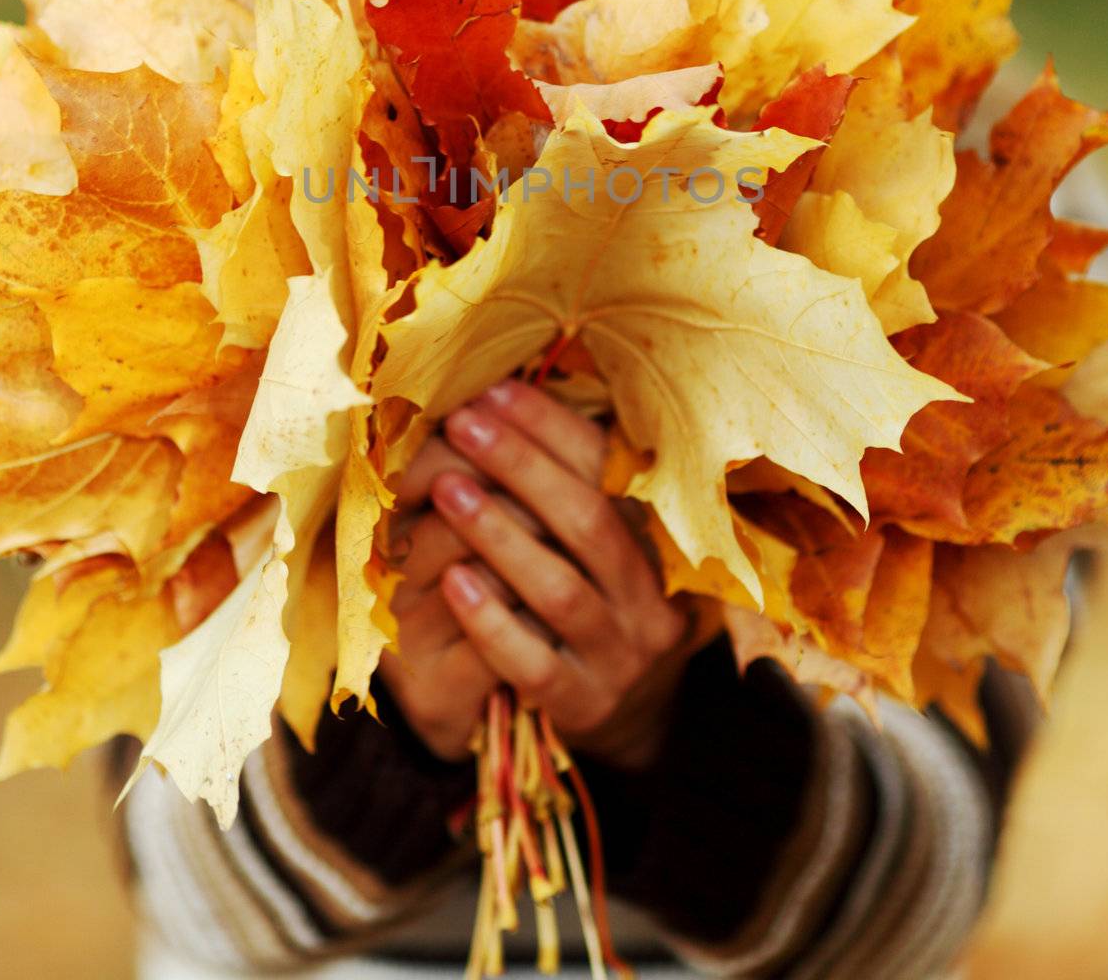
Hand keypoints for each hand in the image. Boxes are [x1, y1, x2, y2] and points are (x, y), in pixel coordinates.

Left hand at [379, 379, 705, 770]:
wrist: (628, 717)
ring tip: (446, 489)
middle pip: (589, 521)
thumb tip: (500, 398)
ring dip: (499, 533)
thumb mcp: (604, 545)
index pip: (610, 470)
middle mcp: (651, 599)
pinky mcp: (583, 706)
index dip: (551, 426)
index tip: (493, 390)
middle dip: (521, 465)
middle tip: (462, 425)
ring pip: (561, 590)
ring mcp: (621, 657)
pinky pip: (534, 662)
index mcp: (660, 543)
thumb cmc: (597, 600)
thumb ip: (570, 485)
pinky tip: (451, 581)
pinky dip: (489, 620)